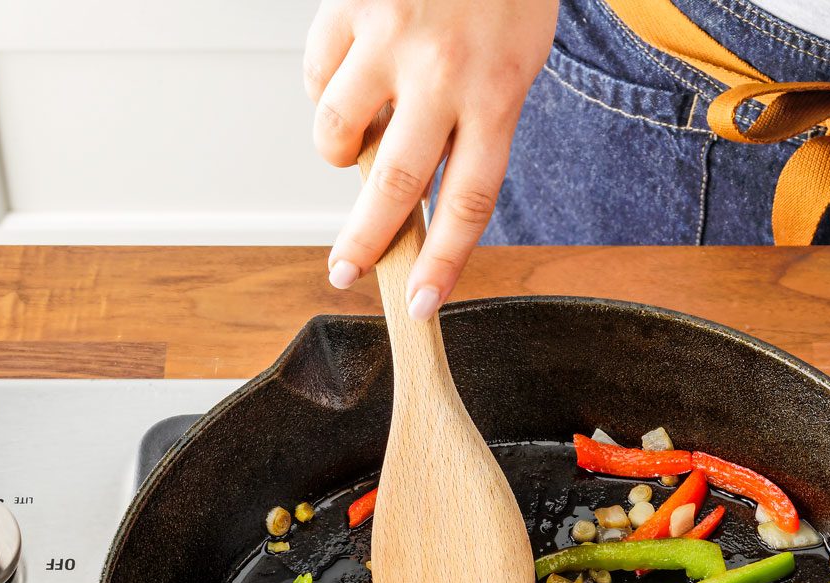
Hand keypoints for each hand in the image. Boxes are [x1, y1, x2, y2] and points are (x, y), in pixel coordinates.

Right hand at [304, 0, 557, 318]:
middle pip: (395, 185)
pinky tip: (349, 74)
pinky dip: (325, 88)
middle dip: (364, 242)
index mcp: (497, 95)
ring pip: (337, 131)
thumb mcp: (512, 64)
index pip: (468, 203)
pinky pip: (317, 73)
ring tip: (354, 138)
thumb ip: (470, 128)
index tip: (420, 306)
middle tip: (345, 272)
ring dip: (337, 152)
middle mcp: (442, 73)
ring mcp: (390, 37)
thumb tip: (411, 192)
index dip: (442, 264)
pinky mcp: (350, 4)